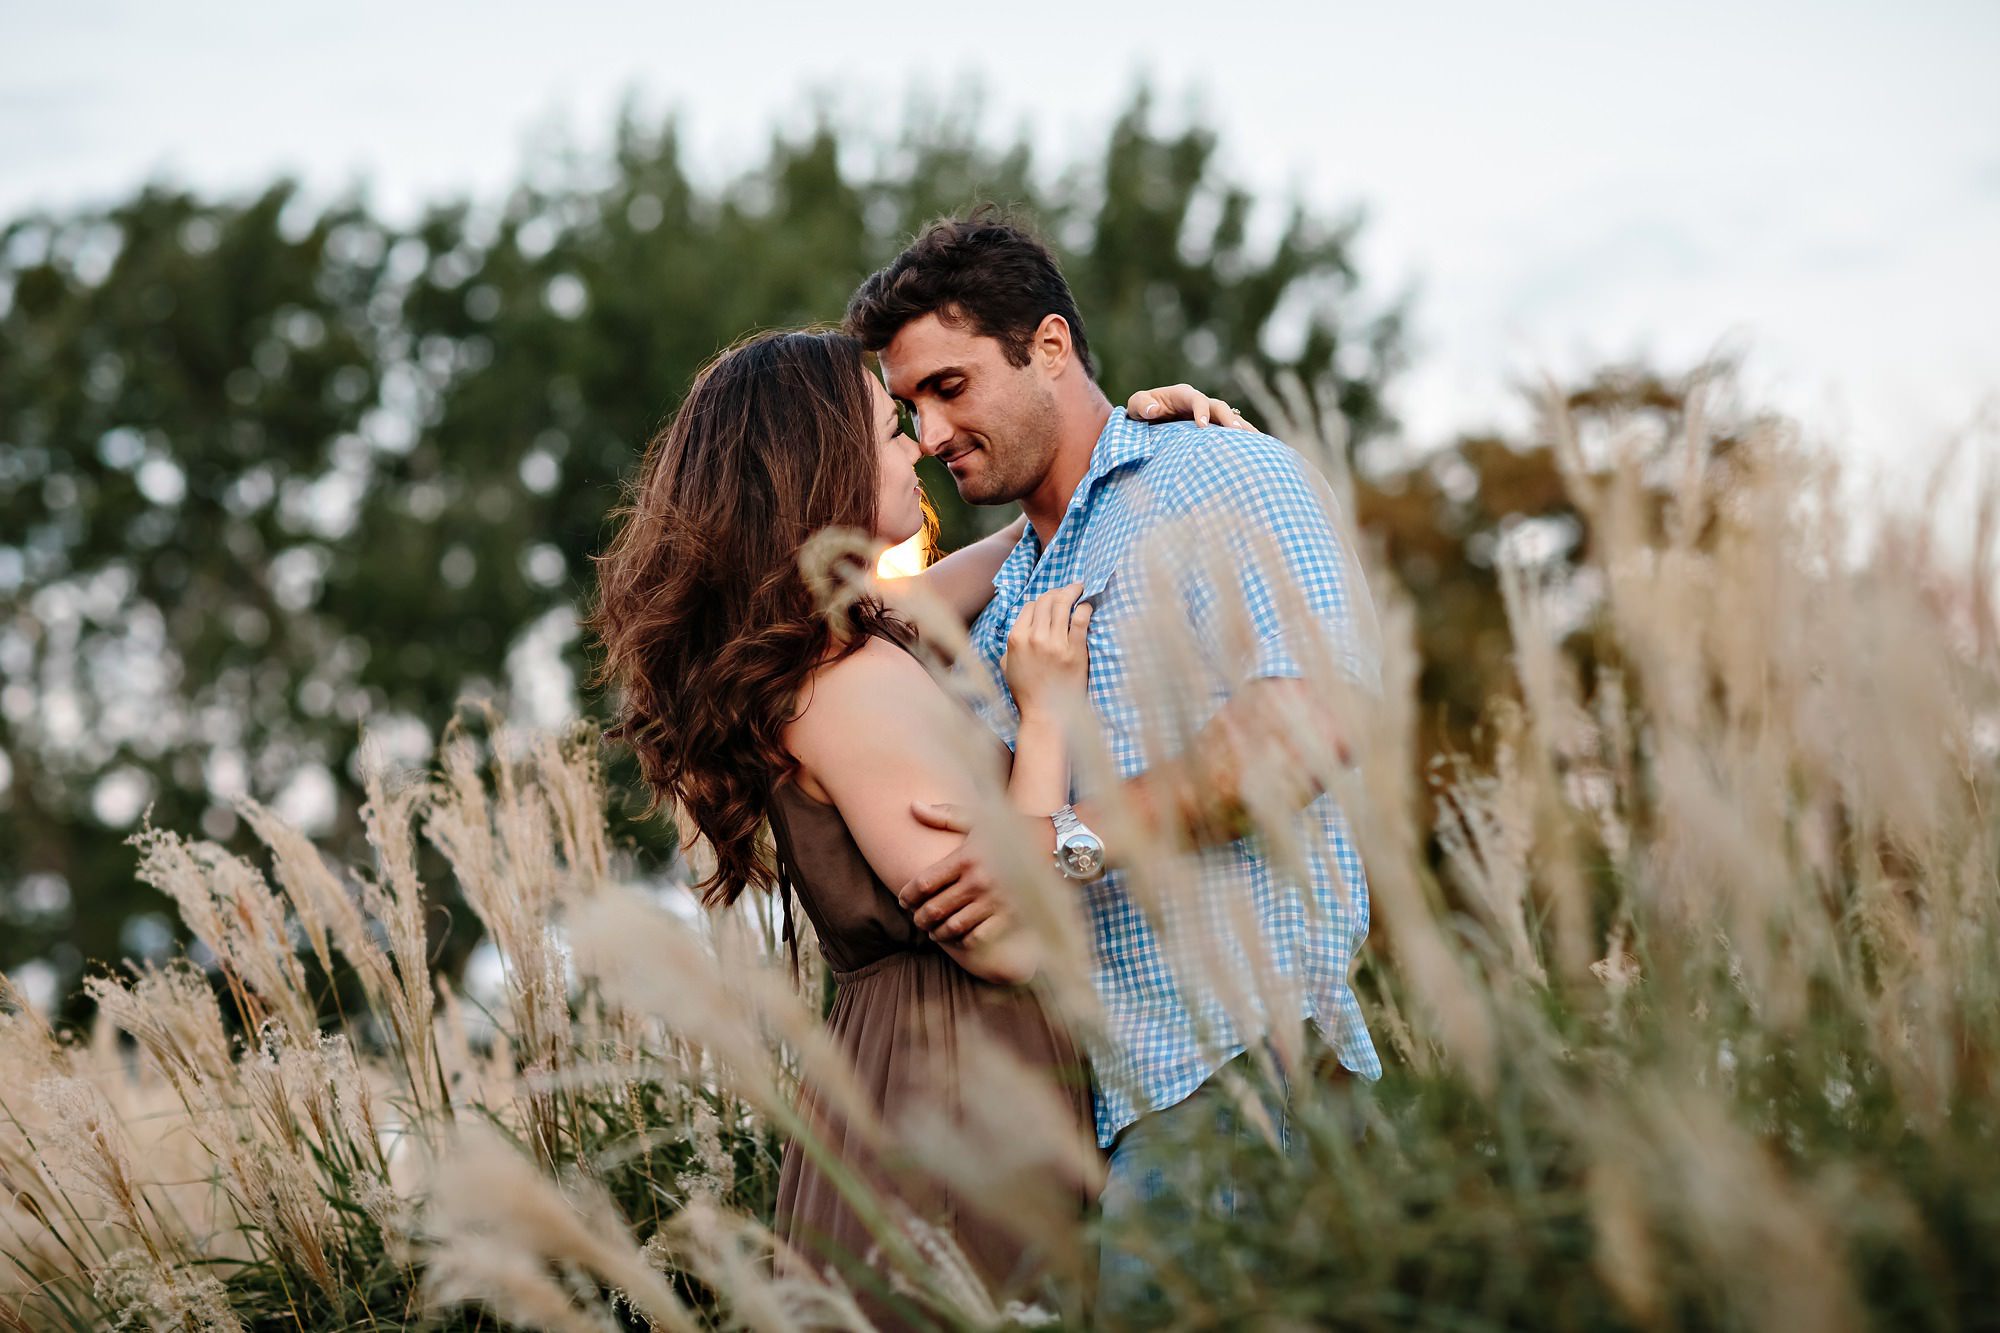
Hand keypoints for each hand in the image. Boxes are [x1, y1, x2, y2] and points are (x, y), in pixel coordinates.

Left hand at [897, 802, 1052, 944]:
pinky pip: (979, 938)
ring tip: (934, 932)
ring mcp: (994, 901)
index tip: (903, 901)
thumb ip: (944, 815)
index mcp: (966, 858)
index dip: (908, 896)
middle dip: (920, 918)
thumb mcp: (978, 818)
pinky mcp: (1011, 916)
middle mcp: (978, 881)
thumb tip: (912, 805)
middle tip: (917, 920)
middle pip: (935, 909)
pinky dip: (964, 941)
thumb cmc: (1013, 829)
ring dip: (938, 933)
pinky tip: (960, 937)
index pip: (924, 883)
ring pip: (953, 927)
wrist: (1057, 845)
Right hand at [1002, 582, 1091, 720]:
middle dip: (1058, 591)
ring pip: (1063, 604)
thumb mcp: (1008, 665)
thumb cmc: (1025, 692)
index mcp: (1016, 638)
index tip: (1051, 601)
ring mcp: (1056, 644)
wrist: (1045, 714)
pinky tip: (1087, 607)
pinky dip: (1084, 609)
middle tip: (1069, 589)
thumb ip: (1012, 643)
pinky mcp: (1075, 651)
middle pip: (1047, 600)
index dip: (1042, 601)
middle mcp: (1035, 637)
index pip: (1030, 606)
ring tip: (1079, 588)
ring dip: (1072, 592)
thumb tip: (1023, 625)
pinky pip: (1081, 620)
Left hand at [1125, 383, 1255, 430]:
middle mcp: (1200, 402)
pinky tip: (1256, 450)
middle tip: (1236, 434)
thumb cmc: (1142, 410)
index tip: (1202, 427)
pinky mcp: (1213, 427)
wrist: (1147, 420)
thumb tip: (1154, 410)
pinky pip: (1231, 430)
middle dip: (1228, 419)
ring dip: (1242, 428)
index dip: (1201, 410)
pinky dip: (1243, 438)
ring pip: (1231, 418)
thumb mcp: (1137, 405)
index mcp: (1183, 394)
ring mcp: (1209, 414)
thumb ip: (1142, 405)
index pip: (1197, 399)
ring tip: (1256, 442)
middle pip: (1219, 407)